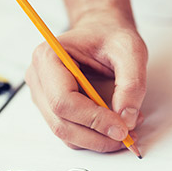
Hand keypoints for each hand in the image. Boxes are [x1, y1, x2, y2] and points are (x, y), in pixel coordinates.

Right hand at [25, 11, 146, 151]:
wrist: (101, 31)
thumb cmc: (109, 35)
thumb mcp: (130, 50)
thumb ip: (132, 83)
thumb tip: (126, 119)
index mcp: (48, 57)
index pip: (62, 101)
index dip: (92, 120)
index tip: (122, 128)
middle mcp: (39, 78)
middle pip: (60, 123)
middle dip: (96, 136)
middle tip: (128, 136)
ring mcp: (43, 95)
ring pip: (65, 133)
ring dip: (97, 139)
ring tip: (126, 125)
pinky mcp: (52, 107)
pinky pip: (71, 132)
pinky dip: (94, 136)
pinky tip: (114, 124)